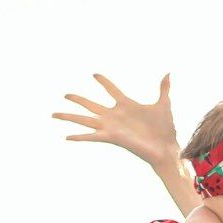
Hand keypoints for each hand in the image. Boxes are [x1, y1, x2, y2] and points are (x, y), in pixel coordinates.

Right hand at [53, 74, 179, 165]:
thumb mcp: (163, 105)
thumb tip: (169, 73)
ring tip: (53, 114)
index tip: (94, 74)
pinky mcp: (111, 137)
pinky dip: (79, 137)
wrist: (166, 148)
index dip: (104, 82)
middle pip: (91, 105)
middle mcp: (115, 116)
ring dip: (69, 116)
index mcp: (126, 106)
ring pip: (85, 119)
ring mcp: (111, 127)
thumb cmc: (165, 130)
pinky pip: (92, 136)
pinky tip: (66, 136)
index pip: (111, 90)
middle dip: (78, 99)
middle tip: (65, 94)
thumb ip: (163, 89)